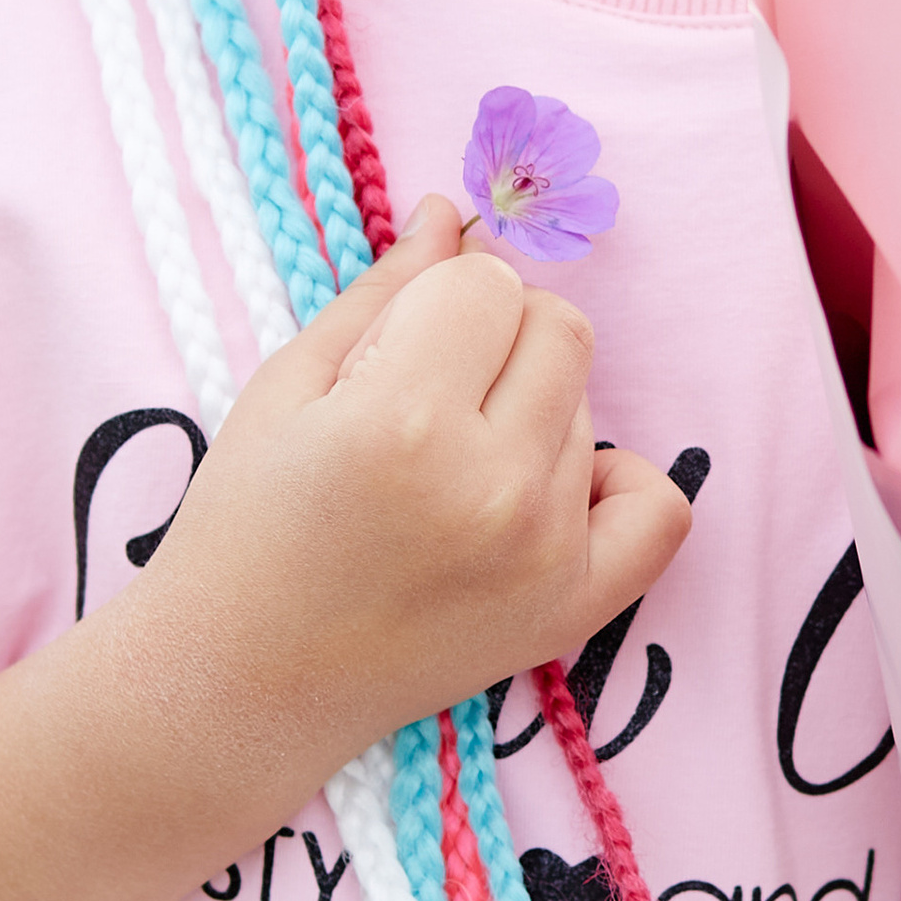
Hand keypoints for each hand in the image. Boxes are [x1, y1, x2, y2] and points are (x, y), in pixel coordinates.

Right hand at [150, 193, 692, 769]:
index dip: (438, 300)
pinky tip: (551, 487)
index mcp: (405, 419)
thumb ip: (384, 291)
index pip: (487, 282)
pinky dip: (615, 481)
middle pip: (558, 328)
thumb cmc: (244, 527)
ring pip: (587, 404)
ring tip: (449, 467)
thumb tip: (453, 214)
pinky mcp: (573, 610)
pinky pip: (660, 510)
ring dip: (529, 410)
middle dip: (495, 337)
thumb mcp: (288, 387)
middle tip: (426, 396)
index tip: (393, 351)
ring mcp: (544, 553)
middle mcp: (491, 485)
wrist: (241, 687)